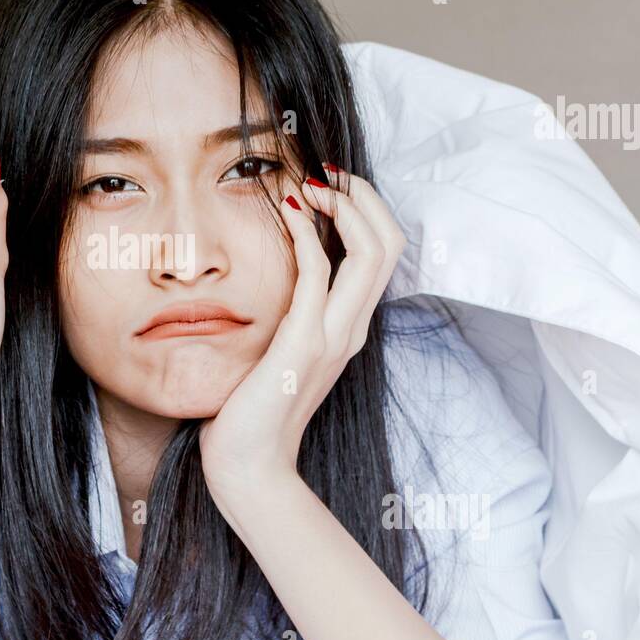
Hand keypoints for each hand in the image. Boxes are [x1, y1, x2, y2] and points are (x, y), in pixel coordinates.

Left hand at [199, 166, 406, 509]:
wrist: (249, 467)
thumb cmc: (254, 410)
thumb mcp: (282, 351)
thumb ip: (292, 314)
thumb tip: (278, 275)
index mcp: (350, 328)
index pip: (385, 253)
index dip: (368, 209)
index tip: (331, 184)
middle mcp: (351, 329)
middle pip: (390, 243)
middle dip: (363, 196)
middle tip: (326, 173)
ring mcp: (332, 337)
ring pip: (370, 253)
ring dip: (343, 206)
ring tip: (310, 183)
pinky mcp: (302, 345)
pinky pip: (317, 275)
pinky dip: (307, 234)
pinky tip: (288, 212)